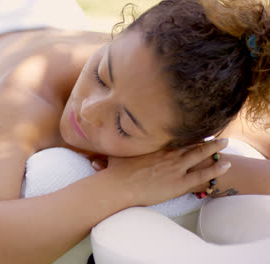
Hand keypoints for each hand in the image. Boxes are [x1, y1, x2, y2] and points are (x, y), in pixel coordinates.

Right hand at [94, 138, 230, 206]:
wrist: (118, 185)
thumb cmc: (115, 171)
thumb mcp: (116, 152)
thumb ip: (118, 144)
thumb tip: (107, 134)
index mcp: (155, 147)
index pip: (175, 138)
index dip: (186, 134)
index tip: (194, 129)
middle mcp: (168, 154)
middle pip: (190, 143)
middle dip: (203, 138)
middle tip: (215, 134)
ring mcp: (175, 167)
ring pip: (199, 155)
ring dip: (213, 148)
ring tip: (225, 143)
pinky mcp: (179, 182)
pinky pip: (202, 175)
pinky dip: (215, 169)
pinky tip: (227, 165)